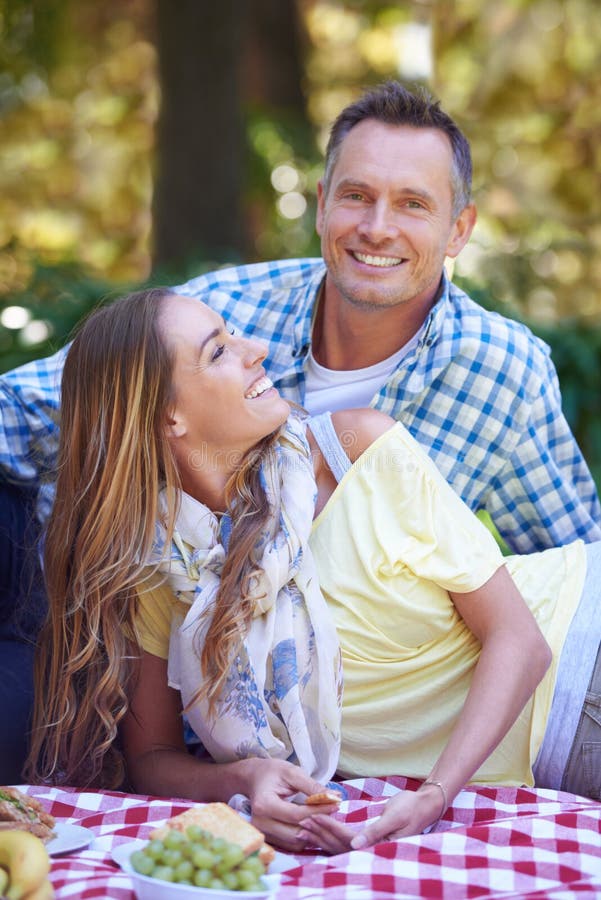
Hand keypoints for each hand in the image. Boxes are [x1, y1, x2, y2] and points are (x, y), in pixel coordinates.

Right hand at [242, 759, 339, 851]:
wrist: (254, 778)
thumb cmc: (273, 772)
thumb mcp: (292, 772)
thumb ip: (312, 786)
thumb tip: (335, 797)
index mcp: (264, 804)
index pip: (296, 815)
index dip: (318, 811)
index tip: (336, 804)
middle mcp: (260, 823)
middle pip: (296, 833)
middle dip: (317, 823)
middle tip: (332, 810)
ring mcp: (263, 833)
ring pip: (295, 842)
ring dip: (312, 832)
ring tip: (322, 815)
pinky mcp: (268, 839)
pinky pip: (291, 845)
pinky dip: (305, 836)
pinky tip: (311, 822)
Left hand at [298, 786, 442, 853]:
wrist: (424, 806)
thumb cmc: (411, 809)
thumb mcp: (395, 817)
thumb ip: (375, 831)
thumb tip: (355, 844)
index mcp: (378, 845)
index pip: (347, 839)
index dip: (329, 828)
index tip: (313, 816)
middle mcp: (371, 850)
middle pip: (339, 845)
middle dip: (320, 833)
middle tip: (301, 821)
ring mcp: (368, 847)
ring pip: (339, 845)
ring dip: (321, 836)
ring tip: (303, 827)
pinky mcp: (366, 841)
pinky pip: (344, 841)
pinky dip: (329, 835)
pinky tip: (318, 830)